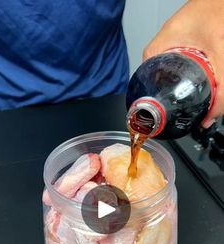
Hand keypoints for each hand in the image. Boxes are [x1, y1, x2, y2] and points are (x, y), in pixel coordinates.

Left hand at [143, 0, 223, 127]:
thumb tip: (144, 76)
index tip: (206, 118)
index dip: (216, 108)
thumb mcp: (172, 30)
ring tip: (211, 110)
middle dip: (218, 109)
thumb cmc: (203, 8)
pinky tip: (218, 95)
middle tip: (206, 118)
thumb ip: (154, 52)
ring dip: (222, 102)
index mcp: (219, 49)